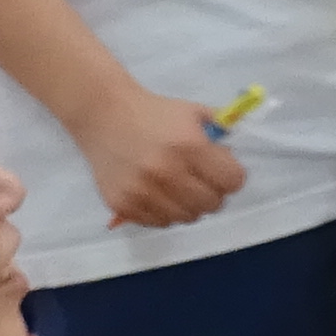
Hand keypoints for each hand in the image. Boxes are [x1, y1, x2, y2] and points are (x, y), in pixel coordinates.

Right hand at [80, 79, 246, 231]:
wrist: (102, 114)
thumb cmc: (153, 112)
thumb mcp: (193, 113)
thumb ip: (220, 135)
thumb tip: (233, 161)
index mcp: (190, 146)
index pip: (232, 182)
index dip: (231, 176)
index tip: (221, 170)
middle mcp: (167, 172)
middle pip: (212, 204)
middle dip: (212, 192)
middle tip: (199, 180)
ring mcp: (143, 192)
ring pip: (187, 217)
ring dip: (188, 205)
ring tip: (176, 186)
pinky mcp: (123, 205)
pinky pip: (159, 222)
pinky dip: (164, 212)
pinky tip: (157, 193)